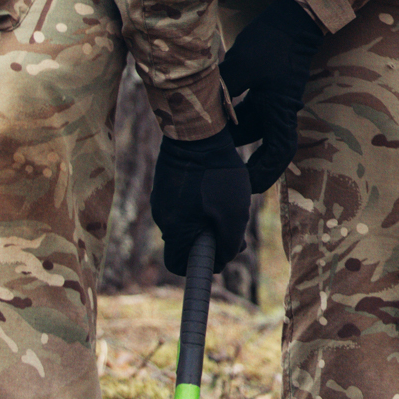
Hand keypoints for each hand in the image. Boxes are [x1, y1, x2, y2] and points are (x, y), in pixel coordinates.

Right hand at [151, 128, 251, 277]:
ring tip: (230, 204)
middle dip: (211, 241)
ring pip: (186, 223)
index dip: (202, 265)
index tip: (222, 255)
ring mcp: (161, 199)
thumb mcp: (233, 214)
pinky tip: (218, 188)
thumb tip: (222, 260)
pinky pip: (184, 205)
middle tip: (237, 230)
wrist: (197, 133)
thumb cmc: (218, 176)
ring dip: (208, 221)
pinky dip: (201, 205)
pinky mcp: (166, 184)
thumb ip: (228, 244)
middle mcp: (162, 217)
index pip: (178, 265)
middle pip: (186, 243)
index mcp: (174, 230)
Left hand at [219, 0, 326, 191]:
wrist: (293, 19)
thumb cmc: (271, 43)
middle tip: (227, 174)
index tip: (246, 186)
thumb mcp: (239, 67)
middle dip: (249, 162)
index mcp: (279, 111)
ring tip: (212, 145)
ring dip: (239, 137)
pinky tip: (218, 115)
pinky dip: (238, 118)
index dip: (264, 173)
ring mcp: (277, 99)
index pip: (278, 154)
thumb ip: (219, 89)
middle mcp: (281, 110)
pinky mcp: (271, 88)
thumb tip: (195, 105)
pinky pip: (254, 111)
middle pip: (267, 146)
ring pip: (257, 128)